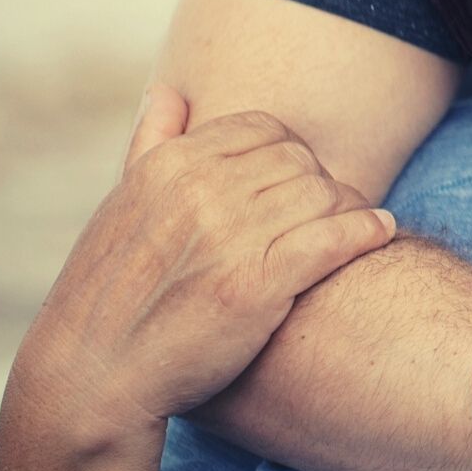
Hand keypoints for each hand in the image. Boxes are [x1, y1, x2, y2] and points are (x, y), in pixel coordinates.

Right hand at [0, 85, 397, 470]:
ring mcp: (231, 236)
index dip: (291, 151)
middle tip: (332, 207)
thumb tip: (168, 92)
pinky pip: (335, 237)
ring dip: (349, 207)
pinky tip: (381, 231)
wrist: (90, 379)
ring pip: (323, 194)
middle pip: (299, 160)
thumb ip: (150, 143)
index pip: (264, 127)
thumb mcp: (119, 205)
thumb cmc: (109, 294)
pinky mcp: (259, 284)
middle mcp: (201, 191)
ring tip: (360, 222)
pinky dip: (366, 230)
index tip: (300, 178)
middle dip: (320, 182)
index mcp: (170, 165)